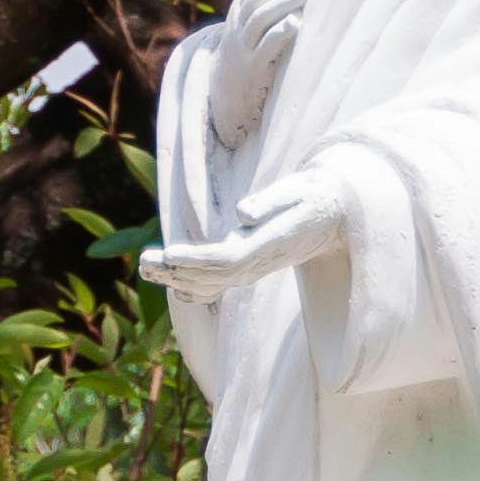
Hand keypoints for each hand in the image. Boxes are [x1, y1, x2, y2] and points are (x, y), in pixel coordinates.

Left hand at [139, 177, 342, 299]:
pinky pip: (220, 284)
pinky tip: (176, 288)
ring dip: (177, 277)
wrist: (336, 215)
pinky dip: (196, 288)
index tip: (170, 254)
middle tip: (143, 263)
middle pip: (211, 276)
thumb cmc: (314, 197)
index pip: (227, 259)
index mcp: (266, 244)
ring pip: (211, 282)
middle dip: (176, 271)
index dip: (197, 260)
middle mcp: (258, 263)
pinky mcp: (252, 267)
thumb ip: (271, 202)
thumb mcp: (299, 191)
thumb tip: (242, 212)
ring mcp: (255, 269)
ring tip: (146, 267)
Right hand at [206, 0, 315, 147]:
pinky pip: (266, 46)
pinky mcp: (253, 67)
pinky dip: (281, 32)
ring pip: (260, 18)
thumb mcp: (251, 25)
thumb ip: (266, 2)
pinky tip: (297, 22)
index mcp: (237, 11)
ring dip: (284, 2)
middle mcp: (237, 25)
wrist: (226, 90)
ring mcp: (243, 46)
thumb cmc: (250, 50)